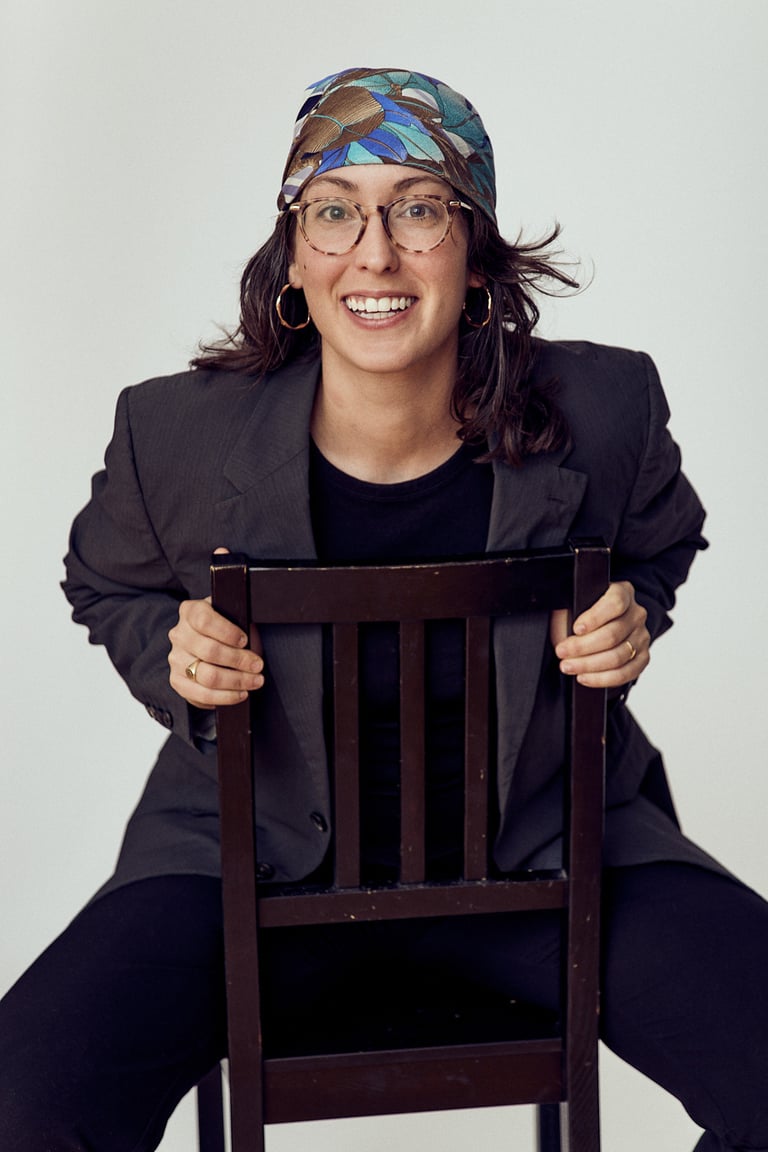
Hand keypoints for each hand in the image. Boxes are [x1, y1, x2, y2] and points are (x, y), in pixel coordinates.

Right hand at [167, 548, 264, 708]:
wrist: (205, 647)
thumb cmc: (225, 625)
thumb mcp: (230, 604)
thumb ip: (229, 581)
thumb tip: (223, 549)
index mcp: (190, 611)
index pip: (203, 620)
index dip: (226, 631)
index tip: (246, 640)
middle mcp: (178, 634)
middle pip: (208, 651)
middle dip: (239, 662)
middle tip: (259, 666)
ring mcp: (176, 659)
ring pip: (206, 675)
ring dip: (236, 681)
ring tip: (256, 681)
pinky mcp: (178, 681)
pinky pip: (199, 694)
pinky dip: (224, 697)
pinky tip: (240, 694)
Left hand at [549, 580, 649, 687]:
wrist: (603, 624)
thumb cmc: (585, 612)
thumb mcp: (574, 604)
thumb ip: (569, 614)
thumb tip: (562, 635)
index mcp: (623, 592)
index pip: (615, 603)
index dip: (595, 618)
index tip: (576, 629)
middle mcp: (636, 614)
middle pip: (613, 634)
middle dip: (583, 647)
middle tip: (562, 652)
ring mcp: (642, 637)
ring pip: (618, 656)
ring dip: (589, 665)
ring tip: (568, 666)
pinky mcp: (642, 658)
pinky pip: (625, 673)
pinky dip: (602, 679)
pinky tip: (584, 677)